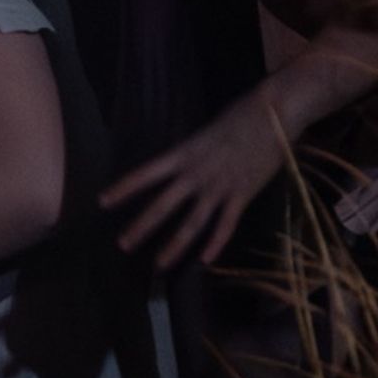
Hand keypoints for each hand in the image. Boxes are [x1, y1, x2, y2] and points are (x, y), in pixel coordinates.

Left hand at [102, 107, 287, 266]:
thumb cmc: (239, 116)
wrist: (274, 112)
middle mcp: (197, 172)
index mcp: (184, 153)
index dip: (123, 188)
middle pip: (163, 205)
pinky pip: (227, 224)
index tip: (102, 202)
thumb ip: (190, 153)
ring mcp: (221, 185)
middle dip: (142, 227)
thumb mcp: (205, 133)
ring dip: (175, 246)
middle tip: (123, 245)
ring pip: (193, 222)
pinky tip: (206, 260)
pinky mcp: (244, 193)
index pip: (145, 174)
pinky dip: (216, 243)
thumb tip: (179, 168)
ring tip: (159, 264)